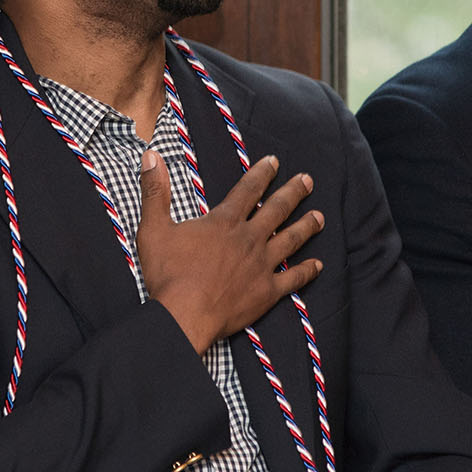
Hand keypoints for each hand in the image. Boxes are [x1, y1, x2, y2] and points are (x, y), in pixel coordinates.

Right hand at [137, 150, 324, 353]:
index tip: (274, 161)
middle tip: (307, 180)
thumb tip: (151, 156)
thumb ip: (155, 191)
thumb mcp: (153, 228)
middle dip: (293, 192)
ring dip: (306, 226)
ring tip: (320, 216)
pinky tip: (318, 265)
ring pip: (291, 240)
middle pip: (276, 210)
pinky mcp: (267, 292)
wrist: (184, 316)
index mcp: (224, 222)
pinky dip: (308, 271)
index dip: (261, 173)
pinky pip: (293, 279)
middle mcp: (248, 239)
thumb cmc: (168, 274)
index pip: (247, 190)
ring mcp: (261, 266)